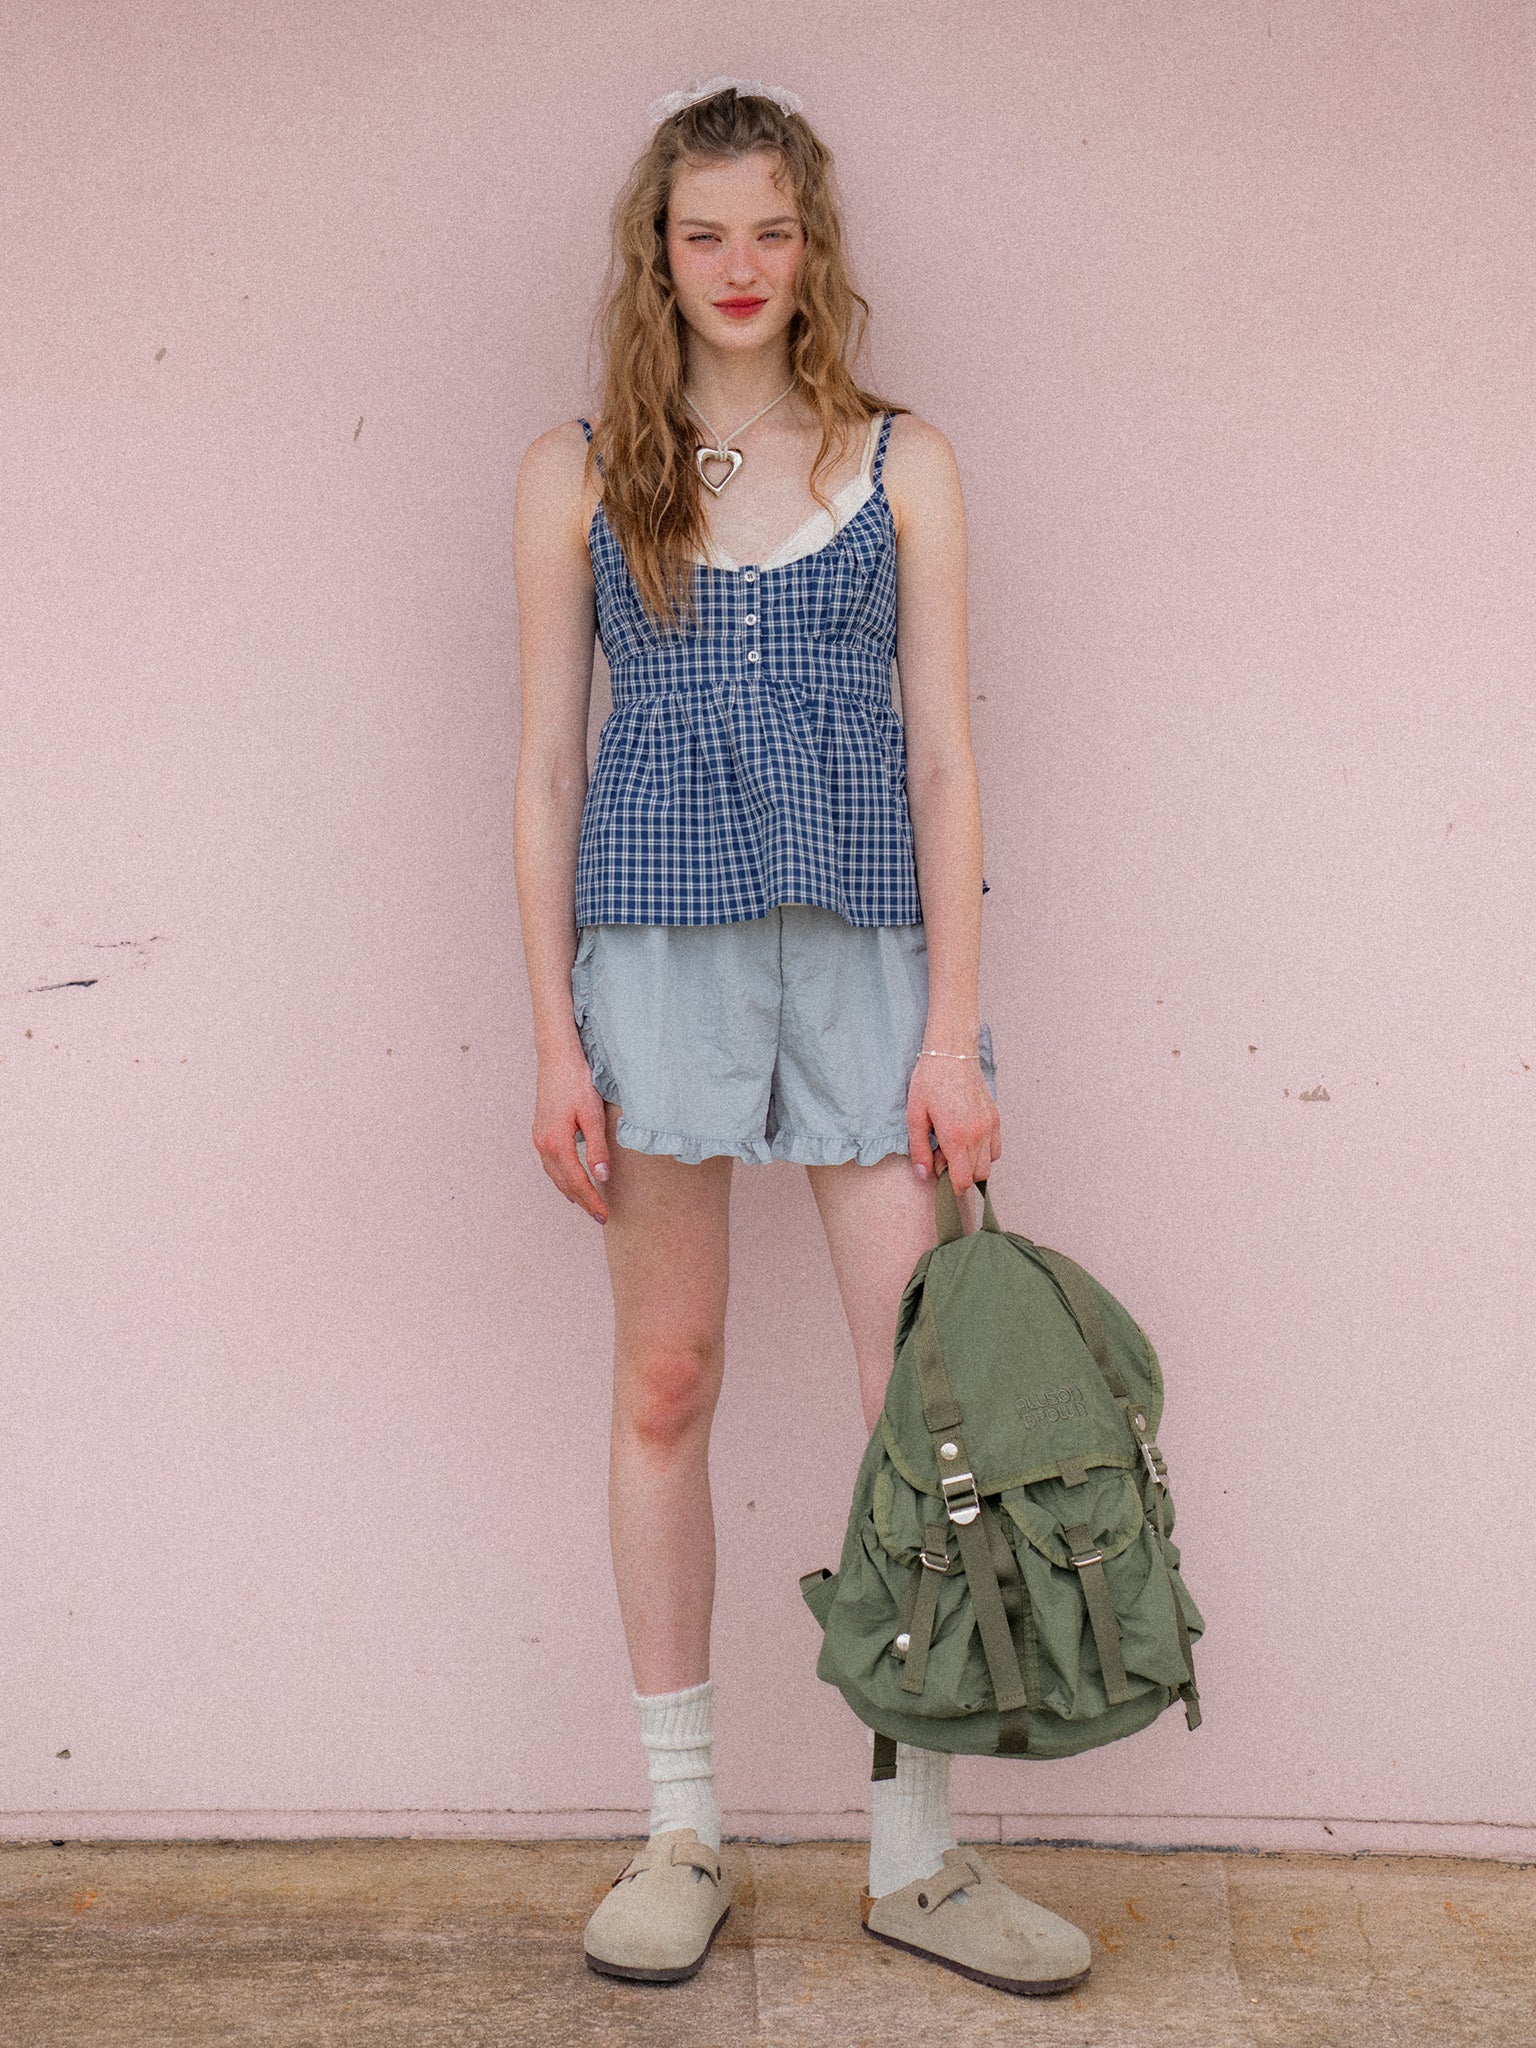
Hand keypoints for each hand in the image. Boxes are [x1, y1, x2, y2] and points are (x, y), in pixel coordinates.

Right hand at [533, 1045, 610, 1223]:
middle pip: (563, 1183)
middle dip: (582, 1201)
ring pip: (554, 1175)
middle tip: (600, 1215)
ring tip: (586, 1204)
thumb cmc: (576, 1081)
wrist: (557, 1058)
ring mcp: (539, 1138)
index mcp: (556, 1142)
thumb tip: (602, 1177)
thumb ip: (597, 1147)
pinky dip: (561, 1178)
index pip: (576, 1181)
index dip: (591, 1200)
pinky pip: (550, 1164)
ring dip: (570, 1192)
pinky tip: (569, 1180)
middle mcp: (543, 1144)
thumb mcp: (592, 1114)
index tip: (604, 1214)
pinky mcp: (540, 1131)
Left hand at [907, 1050, 999, 1194]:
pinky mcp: (995, 1118)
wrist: (951, 1054)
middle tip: (942, 1157)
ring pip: (989, 1165)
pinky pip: (996, 1149)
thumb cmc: (930, 1082)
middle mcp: (977, 1135)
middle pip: (977, 1176)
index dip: (951, 1187)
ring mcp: (990, 1127)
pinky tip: (967, 1139)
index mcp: (955, 1137)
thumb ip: (919, 1149)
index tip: (940, 1179)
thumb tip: (924, 1175)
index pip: (962, 1180)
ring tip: (954, 1147)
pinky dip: (984, 1152)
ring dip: (973, 1164)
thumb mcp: (915, 1116)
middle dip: (960, 1175)